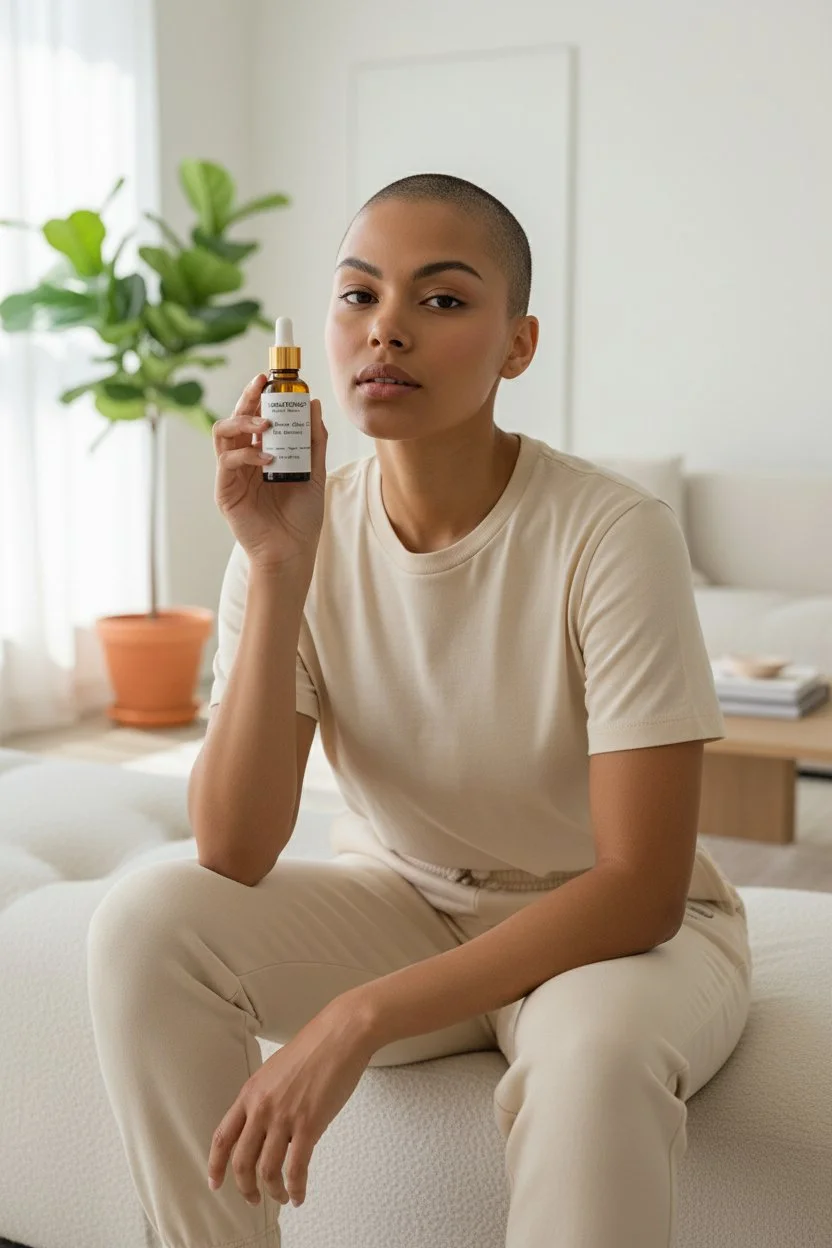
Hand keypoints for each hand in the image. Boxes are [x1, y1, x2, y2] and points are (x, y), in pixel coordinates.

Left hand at [207, 996, 375, 1208]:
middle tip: (253, 1198)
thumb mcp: (274, 1070)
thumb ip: (264, 1097)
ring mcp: (284, 1117)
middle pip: (241, 1161)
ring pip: (267, 1170)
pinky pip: (296, 1168)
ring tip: (281, 1197)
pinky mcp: (309, 1125)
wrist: (340, 1034)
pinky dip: (296, 1188)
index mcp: (250, 1093)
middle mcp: (261, 1108)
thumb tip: (265, 1125)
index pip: (222, 1137)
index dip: (216, 1165)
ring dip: (272, 1191)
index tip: (215, 1183)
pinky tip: (299, 1194)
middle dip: (245, 1188)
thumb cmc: (314, 1046)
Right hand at [212, 374, 327, 572]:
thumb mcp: (314, 472)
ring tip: (266, 425)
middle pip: (235, 418)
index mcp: (262, 452)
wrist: (293, 552)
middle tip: (262, 385)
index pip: (255, 417)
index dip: (258, 396)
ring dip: (244, 422)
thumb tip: (314, 404)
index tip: (270, 378)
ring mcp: (232, 474)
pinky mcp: (225, 490)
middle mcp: (244, 460)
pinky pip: (228, 462)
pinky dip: (248, 455)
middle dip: (247, 398)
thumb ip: (313, 440)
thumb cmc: (302, 517)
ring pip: (224, 434)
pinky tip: (268, 459)